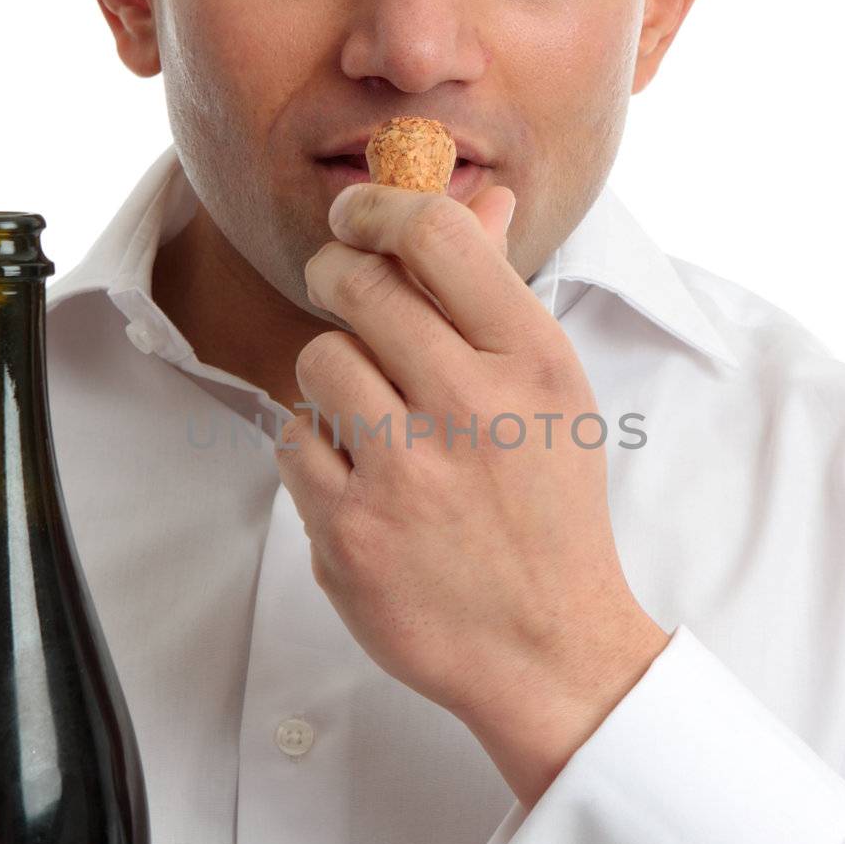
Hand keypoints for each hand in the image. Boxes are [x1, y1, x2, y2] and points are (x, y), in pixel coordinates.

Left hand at [277, 181, 668, 804]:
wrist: (546, 648)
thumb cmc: (548, 510)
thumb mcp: (552, 394)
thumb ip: (500, 293)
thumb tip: (481, 195)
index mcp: (530, 361)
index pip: (435, 235)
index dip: (376, 209)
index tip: (355, 217)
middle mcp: (471, 408)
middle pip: (357, 285)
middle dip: (337, 277)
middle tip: (342, 292)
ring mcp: (405, 474)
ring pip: (316, 359)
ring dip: (332, 375)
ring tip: (370, 411)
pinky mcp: (349, 533)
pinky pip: (292, 440)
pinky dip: (316, 450)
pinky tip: (359, 477)